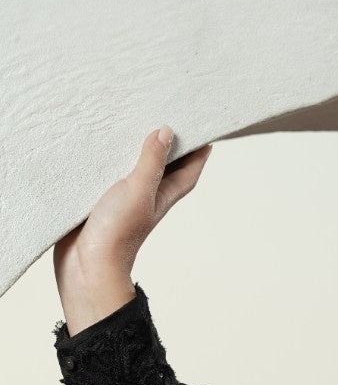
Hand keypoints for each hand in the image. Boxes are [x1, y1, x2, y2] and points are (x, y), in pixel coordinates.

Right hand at [53, 127, 213, 335]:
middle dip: (169, 147)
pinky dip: (111, 162)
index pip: (189, 171)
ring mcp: (125, 200)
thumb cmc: (118, 233)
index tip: (205, 131)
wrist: (86, 265)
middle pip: (166, 168)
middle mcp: (147, 197)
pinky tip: (103, 149)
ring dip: (138, 152)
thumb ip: (152, 162)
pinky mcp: (101, 201)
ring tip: (136, 126)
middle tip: (169, 119)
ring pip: (137, 171)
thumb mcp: (140, 190)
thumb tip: (167, 132)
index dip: (199, 152)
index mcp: (164, 195)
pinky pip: (111, 176)